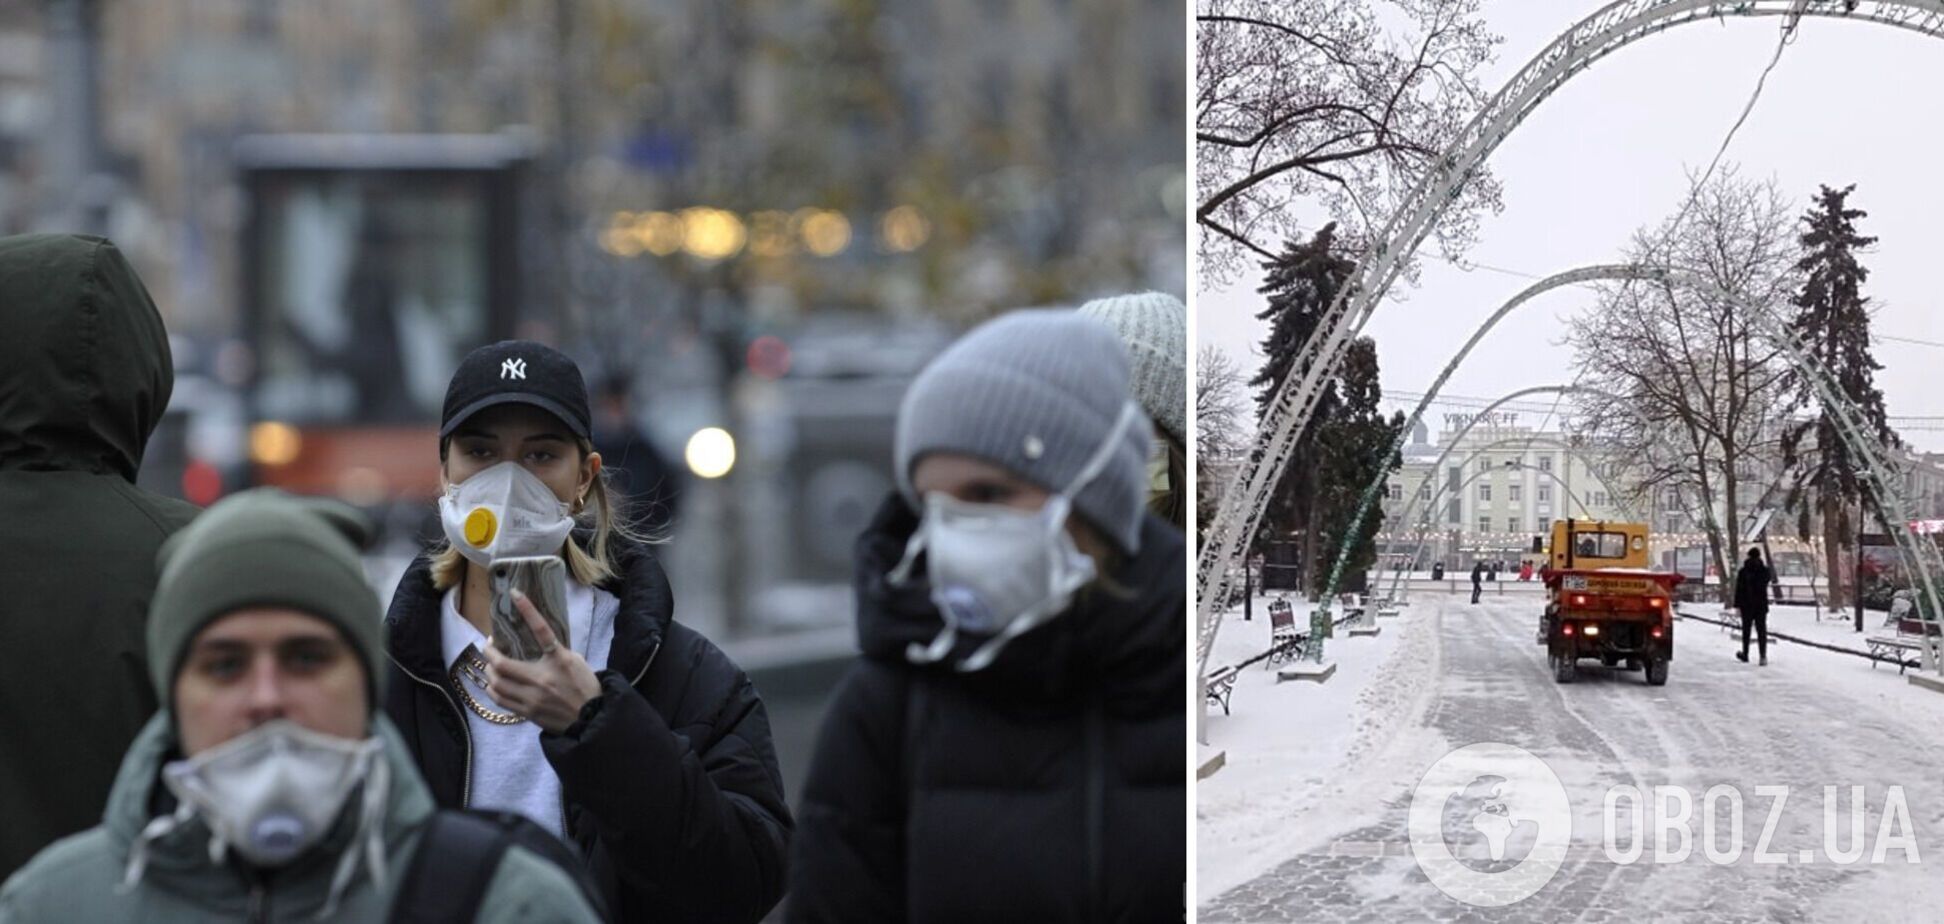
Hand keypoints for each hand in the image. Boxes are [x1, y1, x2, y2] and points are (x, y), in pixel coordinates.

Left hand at [482, 589, 602, 733]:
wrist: (592, 718)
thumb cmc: (586, 687)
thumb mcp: (576, 661)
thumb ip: (555, 652)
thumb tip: (537, 642)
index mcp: (558, 660)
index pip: (541, 629)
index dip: (527, 609)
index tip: (515, 594)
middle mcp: (542, 678)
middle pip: (502, 664)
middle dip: (489, 652)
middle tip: (489, 645)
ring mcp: (532, 698)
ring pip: (497, 683)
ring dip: (489, 672)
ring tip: (490, 665)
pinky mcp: (527, 712)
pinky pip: (501, 700)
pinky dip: (493, 689)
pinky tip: (494, 684)